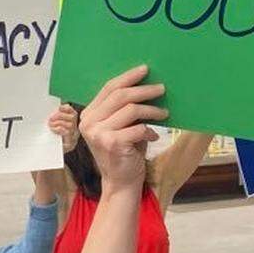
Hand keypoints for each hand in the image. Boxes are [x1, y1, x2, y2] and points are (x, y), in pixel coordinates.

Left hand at [48, 104, 80, 152]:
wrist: (49, 156)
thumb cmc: (50, 140)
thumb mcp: (51, 127)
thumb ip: (53, 119)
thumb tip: (52, 108)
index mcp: (71, 124)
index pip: (72, 112)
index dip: (67, 108)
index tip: (59, 107)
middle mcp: (75, 130)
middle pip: (72, 117)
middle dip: (60, 116)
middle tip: (51, 118)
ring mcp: (74, 137)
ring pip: (70, 125)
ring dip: (59, 123)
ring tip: (50, 125)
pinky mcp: (70, 144)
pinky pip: (68, 133)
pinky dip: (60, 129)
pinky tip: (53, 130)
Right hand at [78, 65, 167, 190]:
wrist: (121, 182)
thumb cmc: (124, 151)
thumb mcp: (120, 126)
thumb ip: (123, 108)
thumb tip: (146, 83)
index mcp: (89, 114)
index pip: (109, 88)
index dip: (128, 77)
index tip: (145, 69)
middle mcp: (89, 122)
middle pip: (121, 95)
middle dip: (144, 90)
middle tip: (161, 88)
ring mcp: (98, 133)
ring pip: (131, 109)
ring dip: (152, 110)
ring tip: (164, 112)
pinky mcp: (111, 144)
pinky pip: (138, 128)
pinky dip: (149, 131)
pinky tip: (153, 136)